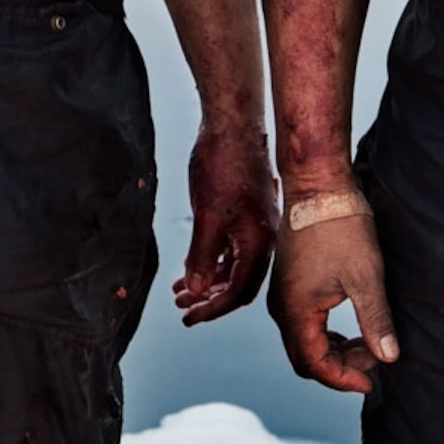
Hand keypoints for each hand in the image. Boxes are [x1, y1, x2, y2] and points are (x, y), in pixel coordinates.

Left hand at [172, 119, 279, 324]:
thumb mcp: (208, 215)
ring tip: (181, 292)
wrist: (233, 126)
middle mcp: (263, 239)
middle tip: (183, 309)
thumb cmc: (224, 165)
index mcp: (260, 243)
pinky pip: (230, 249)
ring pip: (232, 267)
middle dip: (209, 299)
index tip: (189, 317)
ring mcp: (255, 227)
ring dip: (207, 281)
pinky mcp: (246, 215)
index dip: (212, 309)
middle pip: (238, 284)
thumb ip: (202, 256)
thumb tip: (195, 291)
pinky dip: (210, 261)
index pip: (238, 292)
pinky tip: (190, 267)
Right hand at [270, 206, 398, 392]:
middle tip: (374, 362)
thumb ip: (376, 320)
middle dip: (340, 367)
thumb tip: (389, 358)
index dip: (344, 379)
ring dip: (334, 350)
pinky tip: (351, 328)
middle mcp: (282, 308)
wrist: (319, 186)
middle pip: (305, 358)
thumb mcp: (366, 276)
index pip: (315, 364)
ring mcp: (283, 295)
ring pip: (304, 341)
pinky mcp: (290, 284)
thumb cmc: (341, 226)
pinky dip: (326, 334)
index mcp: (296, 310)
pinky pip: (303, 323)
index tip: (372, 380)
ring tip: (368, 344)